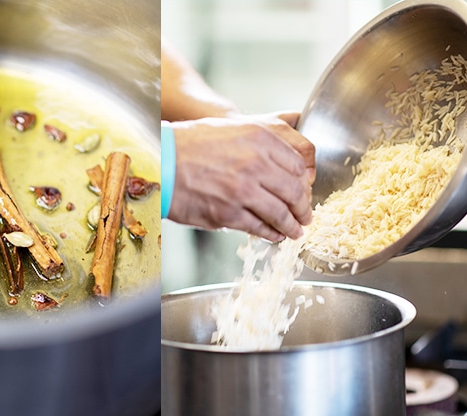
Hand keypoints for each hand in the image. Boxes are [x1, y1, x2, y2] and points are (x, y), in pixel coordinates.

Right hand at [167, 114, 313, 241]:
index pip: (298, 166)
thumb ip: (259, 143)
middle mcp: (256, 164)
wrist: (161, 162)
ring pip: (281, 214)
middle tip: (305, 215)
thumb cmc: (188, 144)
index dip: (304, 183)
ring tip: (294, 231)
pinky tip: (274, 235)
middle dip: (303, 208)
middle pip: (295, 192)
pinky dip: (271, 234)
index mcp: (260, 139)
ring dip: (291, 226)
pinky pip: (260, 228)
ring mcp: (244, 191)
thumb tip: (280, 164)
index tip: (304, 191)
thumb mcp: (230, 129)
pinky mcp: (229, 214)